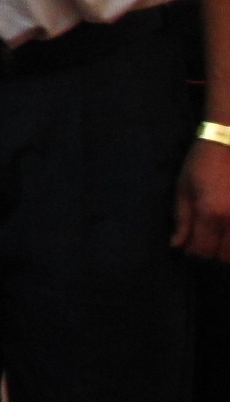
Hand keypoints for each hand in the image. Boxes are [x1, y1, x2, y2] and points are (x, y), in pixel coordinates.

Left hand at [174, 137, 229, 262]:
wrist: (228, 144)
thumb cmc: (202, 164)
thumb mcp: (184, 188)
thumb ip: (182, 219)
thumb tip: (177, 245)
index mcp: (210, 214)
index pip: (202, 251)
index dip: (193, 253)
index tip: (189, 245)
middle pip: (224, 257)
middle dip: (212, 254)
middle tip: (204, 242)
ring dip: (228, 249)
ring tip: (218, 237)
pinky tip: (227, 231)